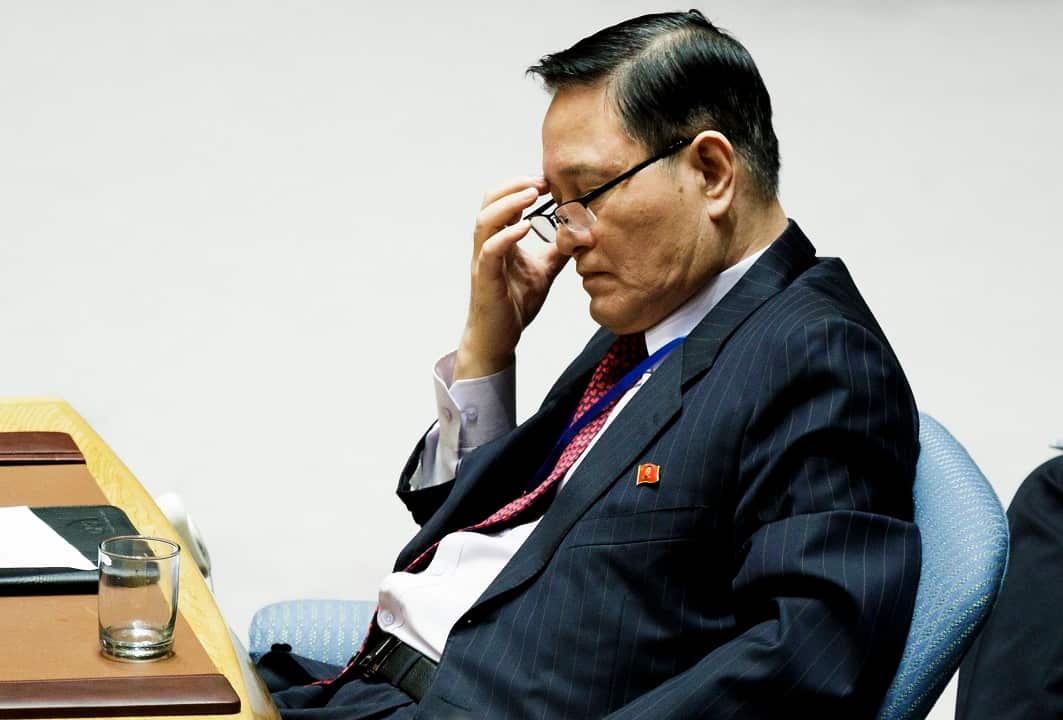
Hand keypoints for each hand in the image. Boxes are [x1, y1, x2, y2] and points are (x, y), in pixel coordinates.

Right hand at [454, 176, 568, 380]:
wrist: (499, 338)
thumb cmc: (515, 305)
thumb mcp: (543, 271)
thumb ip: (556, 252)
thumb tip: (579, 234)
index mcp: (499, 240)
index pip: (502, 202)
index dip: (521, 186)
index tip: (548, 181)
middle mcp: (486, 245)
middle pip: (489, 202)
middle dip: (514, 186)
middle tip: (542, 181)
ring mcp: (483, 261)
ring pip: (485, 221)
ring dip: (508, 203)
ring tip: (532, 193)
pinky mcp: (485, 279)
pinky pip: (490, 250)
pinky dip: (506, 235)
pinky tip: (525, 227)